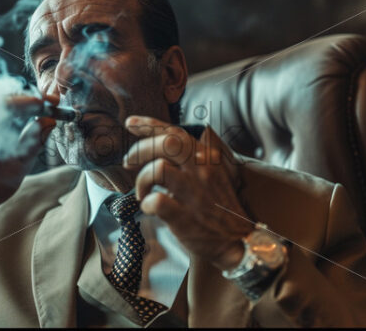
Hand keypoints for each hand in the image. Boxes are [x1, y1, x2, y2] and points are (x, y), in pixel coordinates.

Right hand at [0, 94, 57, 249]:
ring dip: (22, 102)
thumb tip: (51, 121)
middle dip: (32, 98)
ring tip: (42, 104)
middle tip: (54, 100)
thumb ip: (34, 141)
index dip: (36, 101)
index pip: (14, 105)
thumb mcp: (21, 161)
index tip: (56, 101)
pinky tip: (21, 115)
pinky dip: (5, 114)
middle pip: (6, 99)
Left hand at [123, 115, 252, 270]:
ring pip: (158, 169)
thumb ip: (192, 158)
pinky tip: (150, 208)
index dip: (149, 125)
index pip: (176, 132)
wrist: (237, 242)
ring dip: (142, 180)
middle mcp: (202, 171)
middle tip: (129, 161)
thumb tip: (161, 143)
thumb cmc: (219, 207)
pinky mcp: (185, 217)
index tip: (131, 124)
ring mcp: (194, 194)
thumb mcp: (213, 173)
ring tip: (143, 191)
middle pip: (166, 144)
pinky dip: (146, 203)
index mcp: (207, 158)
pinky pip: (156, 201)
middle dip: (140, 149)